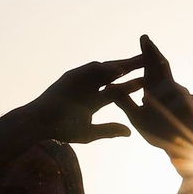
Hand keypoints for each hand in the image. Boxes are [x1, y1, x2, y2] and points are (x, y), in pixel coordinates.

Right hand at [28, 54, 144, 143]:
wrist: (40, 125)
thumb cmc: (61, 130)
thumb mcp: (90, 132)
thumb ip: (109, 130)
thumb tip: (129, 132)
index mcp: (95, 99)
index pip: (120, 90)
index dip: (135, 85)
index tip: (152, 83)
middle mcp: (90, 87)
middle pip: (116, 75)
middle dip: (133, 68)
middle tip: (151, 61)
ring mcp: (80, 80)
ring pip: (105, 70)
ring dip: (122, 65)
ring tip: (140, 60)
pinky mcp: (70, 77)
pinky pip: (89, 71)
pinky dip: (104, 69)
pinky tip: (119, 69)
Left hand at [114, 35, 192, 162]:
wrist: (179, 151)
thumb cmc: (158, 133)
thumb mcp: (137, 117)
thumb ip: (125, 102)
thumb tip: (109, 87)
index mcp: (155, 90)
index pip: (151, 68)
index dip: (147, 53)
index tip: (143, 38)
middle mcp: (170, 90)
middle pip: (163, 68)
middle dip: (153, 54)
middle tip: (146, 40)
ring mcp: (183, 97)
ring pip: (170, 86)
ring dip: (160, 86)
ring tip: (151, 83)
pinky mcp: (192, 108)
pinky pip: (183, 101)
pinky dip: (173, 104)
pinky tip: (167, 107)